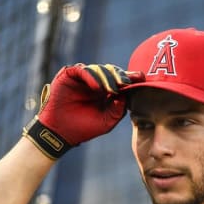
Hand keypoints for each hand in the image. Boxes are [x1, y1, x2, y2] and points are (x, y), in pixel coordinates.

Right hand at [23, 63, 142, 158]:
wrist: (61, 133)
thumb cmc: (84, 128)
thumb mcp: (107, 121)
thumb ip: (119, 109)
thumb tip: (126, 95)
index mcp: (106, 92)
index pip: (120, 81)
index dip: (130, 78)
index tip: (141, 78)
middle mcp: (95, 83)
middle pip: (111, 71)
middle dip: (121, 76)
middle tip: (127, 82)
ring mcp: (82, 78)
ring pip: (98, 69)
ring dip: (107, 78)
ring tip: (111, 89)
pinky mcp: (68, 75)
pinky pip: (82, 70)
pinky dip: (91, 76)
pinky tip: (98, 87)